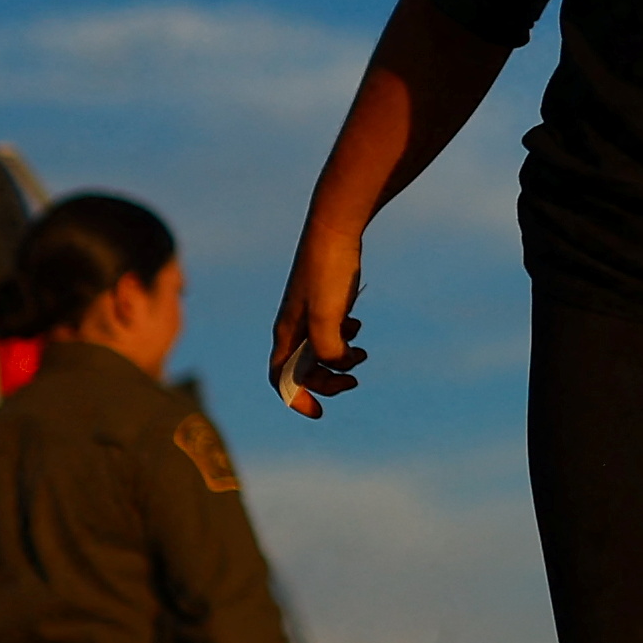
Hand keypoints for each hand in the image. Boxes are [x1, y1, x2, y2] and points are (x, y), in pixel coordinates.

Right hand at [268, 232, 364, 419]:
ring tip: (362, 353)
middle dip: (329, 381)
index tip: (320, 412)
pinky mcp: (325, 301)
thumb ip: (329, 349)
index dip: (296, 400)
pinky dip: (345, 338)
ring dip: (341, 361)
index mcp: (286, 333)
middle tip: (355, 380)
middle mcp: (293, 326)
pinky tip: (358, 327)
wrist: (334, 229)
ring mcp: (309, 313)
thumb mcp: (327, 316)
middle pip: (305, 371)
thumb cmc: (327, 272)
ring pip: (321, 352)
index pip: (281, 380)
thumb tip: (338, 364)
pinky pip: (332, 332)